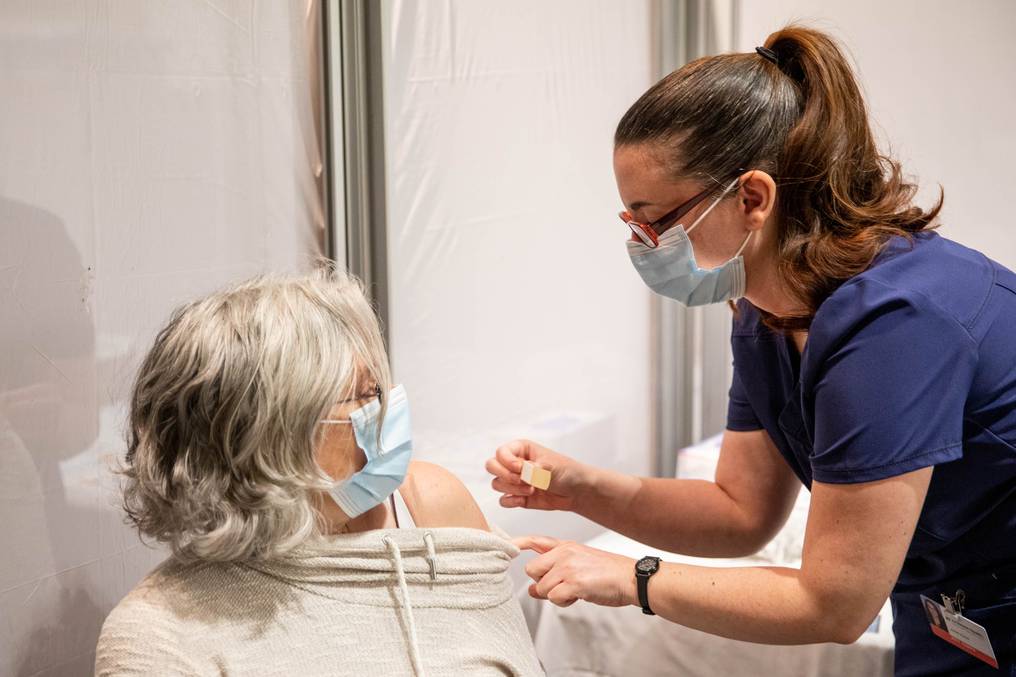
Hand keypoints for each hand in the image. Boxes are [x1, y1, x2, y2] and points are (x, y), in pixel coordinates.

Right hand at [485, 439, 587, 510]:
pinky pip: (503, 501)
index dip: (507, 461)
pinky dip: (511, 502)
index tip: (521, 468)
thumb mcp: (549, 467)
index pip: (501, 452)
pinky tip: (525, 500)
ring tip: (531, 490)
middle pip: (491, 466)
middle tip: (521, 480)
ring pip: (496, 484)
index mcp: (520, 449)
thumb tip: (519, 472)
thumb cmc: (566, 472)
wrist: (577, 491)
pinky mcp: (517, 496)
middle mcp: (514, 463)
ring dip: (512, 489)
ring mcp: (514, 481)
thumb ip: (532, 469)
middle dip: (505, 475)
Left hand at [513, 535, 637, 607]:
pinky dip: (564, 602)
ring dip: (556, 595)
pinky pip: (554, 598)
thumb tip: (531, 589)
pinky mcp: (574, 583)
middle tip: (562, 586)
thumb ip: (554, 571)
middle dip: (542, 583)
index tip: (504, 547)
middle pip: (531, 570)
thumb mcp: (580, 561)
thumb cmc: (608, 571)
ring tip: (576, 591)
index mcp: (565, 545)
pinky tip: (578, 596)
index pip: (534, 540)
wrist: (630, 578)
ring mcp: (568, 567)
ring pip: (542, 587)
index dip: (516, 543)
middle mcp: (564, 553)